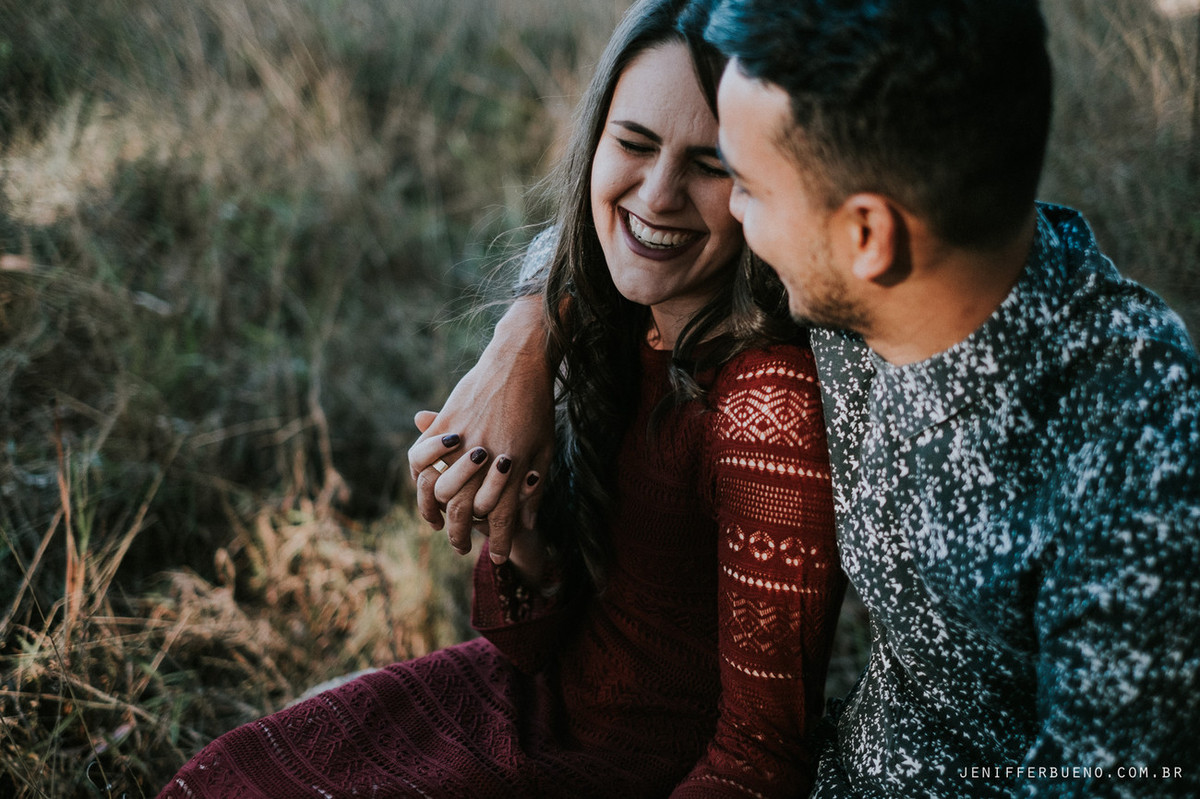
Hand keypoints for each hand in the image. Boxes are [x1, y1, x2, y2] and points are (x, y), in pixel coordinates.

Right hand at [407, 296, 554, 563]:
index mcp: (516, 466)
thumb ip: (535, 485)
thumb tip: (528, 520)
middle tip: (464, 549)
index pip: (505, 517)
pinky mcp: (446, 422)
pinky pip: (423, 457)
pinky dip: (421, 476)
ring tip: (438, 526)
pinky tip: (425, 487)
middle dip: (466, 536)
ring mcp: (463, 440)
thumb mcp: (545, 447)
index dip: (503, 541)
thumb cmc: (538, 405)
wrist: (519, 361)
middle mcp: (487, 457)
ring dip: (439, 512)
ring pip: (443, 489)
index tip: (502, 559)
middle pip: (469, 510)